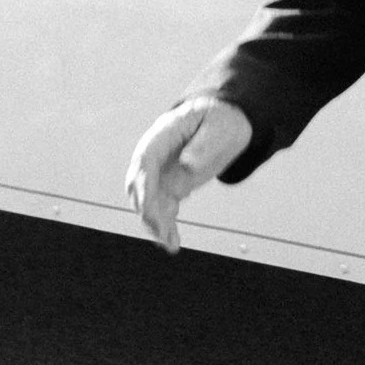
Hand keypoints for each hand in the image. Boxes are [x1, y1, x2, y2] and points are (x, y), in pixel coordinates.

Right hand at [125, 95, 253, 253]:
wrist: (225, 122)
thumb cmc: (221, 120)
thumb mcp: (219, 127)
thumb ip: (203, 145)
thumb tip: (187, 165)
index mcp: (163, 134)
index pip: (145, 160)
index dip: (144, 184)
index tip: (149, 206)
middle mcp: (156, 154)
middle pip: (139, 183)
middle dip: (147, 209)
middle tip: (161, 231)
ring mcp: (161, 171)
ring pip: (148, 200)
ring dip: (155, 223)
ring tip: (169, 243)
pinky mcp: (170, 185)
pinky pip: (162, 208)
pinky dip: (166, 225)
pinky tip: (173, 242)